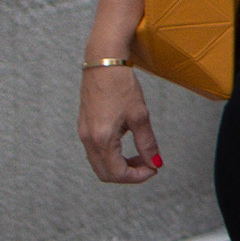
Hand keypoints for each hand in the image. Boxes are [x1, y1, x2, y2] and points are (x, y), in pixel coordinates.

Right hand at [77, 63, 161, 185]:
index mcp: (101, 138)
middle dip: (129, 174)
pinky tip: (128, 144)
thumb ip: (147, 143)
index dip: (138, 176)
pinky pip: (96, 152)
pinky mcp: (84, 127)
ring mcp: (83, 134)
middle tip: (149, 164)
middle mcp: (88, 139)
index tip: (154, 169)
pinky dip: (113, 156)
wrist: (103, 64)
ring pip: (100, 164)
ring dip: (121, 165)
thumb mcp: (140, 116)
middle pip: (105, 173)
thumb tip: (156, 163)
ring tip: (141, 154)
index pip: (117, 173)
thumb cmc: (121, 86)